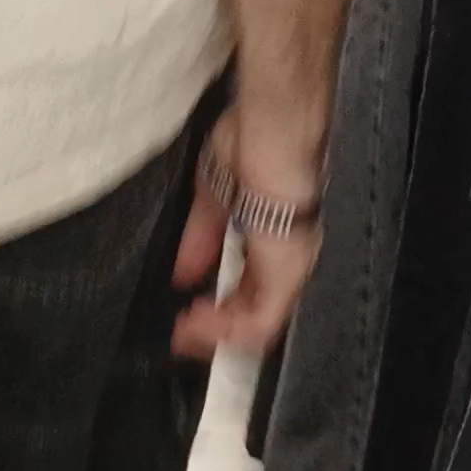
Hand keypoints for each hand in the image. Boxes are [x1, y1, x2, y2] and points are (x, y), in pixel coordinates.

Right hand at [171, 107, 323, 358]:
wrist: (272, 136)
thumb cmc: (250, 147)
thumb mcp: (213, 198)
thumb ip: (200, 241)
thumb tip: (182, 274)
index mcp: (273, 244)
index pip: (249, 290)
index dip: (219, 309)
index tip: (188, 315)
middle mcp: (285, 263)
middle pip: (253, 314)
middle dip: (215, 329)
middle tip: (182, 334)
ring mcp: (288, 272)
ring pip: (256, 327)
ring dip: (216, 334)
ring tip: (186, 331)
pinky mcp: (285, 279)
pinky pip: (257, 325)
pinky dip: (224, 331)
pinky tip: (197, 324)